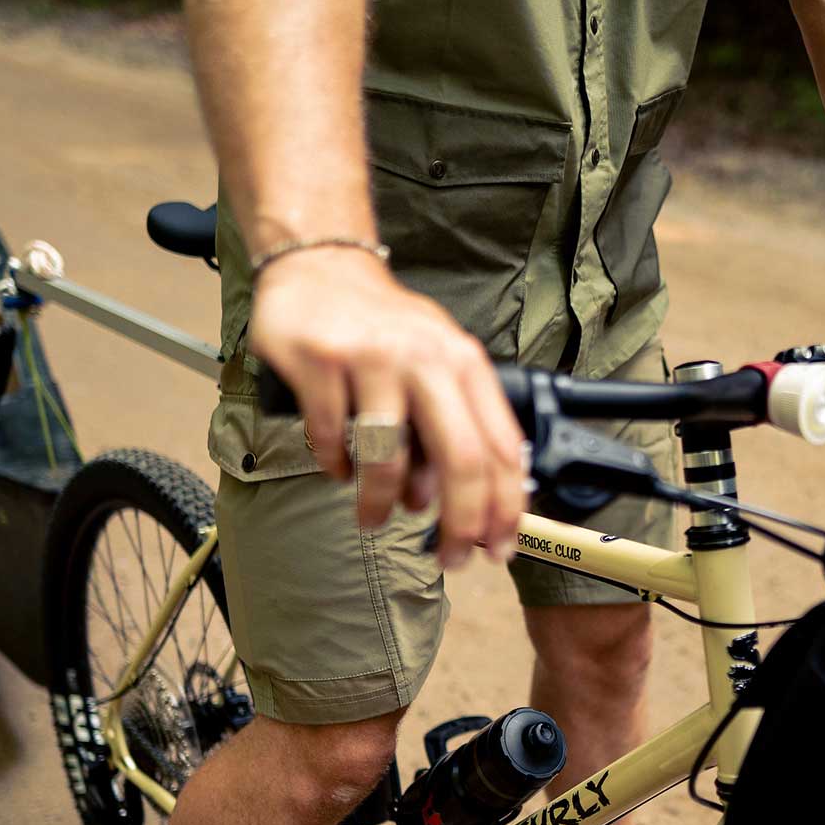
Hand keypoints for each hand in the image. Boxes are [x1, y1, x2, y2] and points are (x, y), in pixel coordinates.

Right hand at [248, 248, 526, 567]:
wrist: (319, 265)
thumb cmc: (381, 326)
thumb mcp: (434, 364)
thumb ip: (449, 427)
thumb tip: (450, 504)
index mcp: (463, 363)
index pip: (502, 448)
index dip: (505, 508)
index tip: (498, 548)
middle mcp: (426, 358)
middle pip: (462, 460)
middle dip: (460, 524)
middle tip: (450, 558)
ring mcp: (372, 358)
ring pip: (388, 458)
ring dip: (380, 503)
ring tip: (372, 516)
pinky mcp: (320, 361)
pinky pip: (331, 438)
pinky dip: (335, 466)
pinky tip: (337, 468)